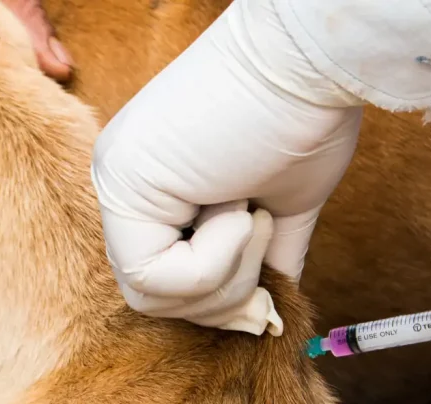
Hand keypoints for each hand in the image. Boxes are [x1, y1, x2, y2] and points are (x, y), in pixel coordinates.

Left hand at [91, 0, 361, 334]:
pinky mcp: (123, 186)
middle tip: (263, 240)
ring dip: (224, 276)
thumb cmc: (305, 120)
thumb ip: (261, 258)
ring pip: (151, 298)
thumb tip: (266, 311)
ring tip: (253, 214)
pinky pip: (155, 280)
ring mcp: (118, 183)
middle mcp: (124, 183)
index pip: (165, 284)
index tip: (268, 293)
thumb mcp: (281, 208)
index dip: (220, 302)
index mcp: (155, 185)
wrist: (312, 64)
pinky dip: (213, 262)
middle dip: (223, 298)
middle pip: (152, 300)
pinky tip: (237, 203)